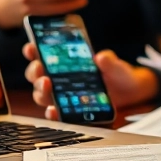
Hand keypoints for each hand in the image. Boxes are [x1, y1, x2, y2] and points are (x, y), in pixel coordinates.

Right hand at [23, 43, 158, 119]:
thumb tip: (101, 57)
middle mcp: (59, 78)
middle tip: (41, 69)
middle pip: (36, 76)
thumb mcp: (115, 65)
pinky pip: (55, 113)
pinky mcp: (68, 111)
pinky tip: (53, 110)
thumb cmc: (117, 74)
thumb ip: (109, 61)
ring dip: (40, 90)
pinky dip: (51, 113)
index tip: (31, 47)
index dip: (33, 51)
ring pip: (41, 94)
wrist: (129, 92)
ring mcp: (62, 96)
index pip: (42, 54)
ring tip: (47, 85)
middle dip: (34, 72)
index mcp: (64, 62)